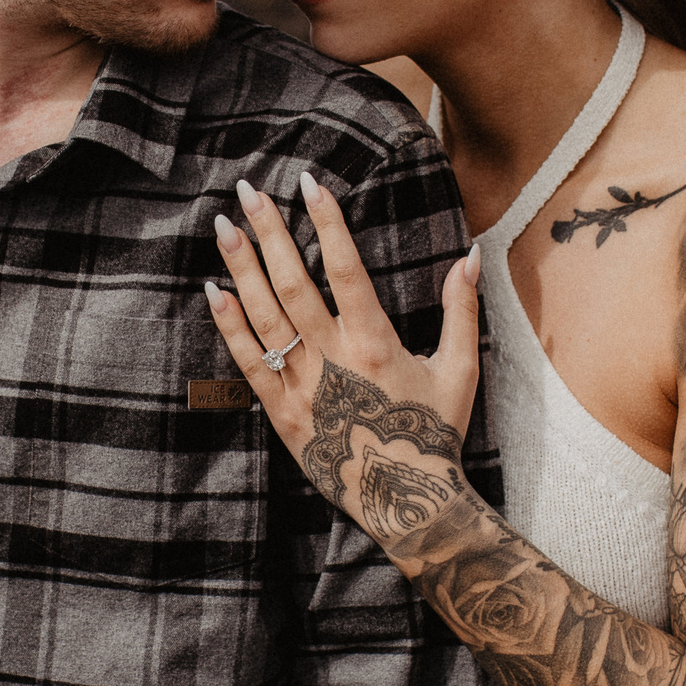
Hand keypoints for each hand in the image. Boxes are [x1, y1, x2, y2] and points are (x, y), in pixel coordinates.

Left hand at [205, 172, 482, 527]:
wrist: (403, 501)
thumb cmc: (433, 435)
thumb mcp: (458, 370)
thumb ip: (461, 309)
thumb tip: (470, 255)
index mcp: (375, 344)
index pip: (346, 268)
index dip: (327, 223)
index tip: (310, 184)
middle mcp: (333, 359)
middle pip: (293, 283)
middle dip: (269, 232)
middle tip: (248, 189)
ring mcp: (302, 387)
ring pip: (264, 317)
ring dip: (241, 268)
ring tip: (224, 225)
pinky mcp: (280, 413)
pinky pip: (247, 363)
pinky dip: (229, 326)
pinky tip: (214, 290)